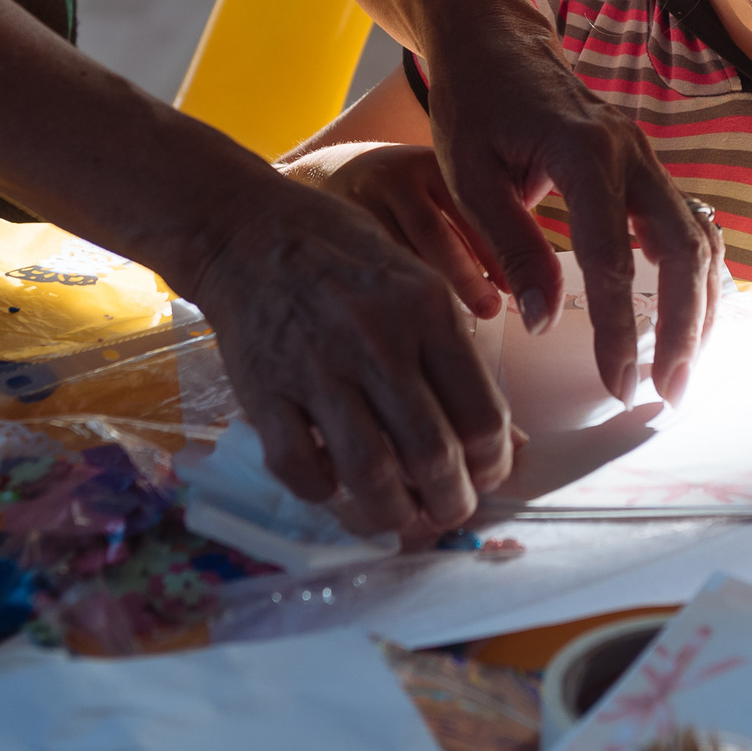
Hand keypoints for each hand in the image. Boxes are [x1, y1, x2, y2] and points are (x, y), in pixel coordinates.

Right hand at [185, 172, 509, 539]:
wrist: (249, 233)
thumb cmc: (345, 257)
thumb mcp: (418, 285)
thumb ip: (457, 359)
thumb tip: (502, 439)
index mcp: (428, 312)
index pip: (482, 415)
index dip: (494, 464)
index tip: (488, 476)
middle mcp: (378, 342)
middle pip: (433, 455)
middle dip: (451, 502)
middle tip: (449, 512)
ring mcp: (318, 369)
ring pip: (371, 473)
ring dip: (394, 512)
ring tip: (402, 516)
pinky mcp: (264, 390)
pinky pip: (300, 467)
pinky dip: (322, 491)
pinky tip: (333, 485)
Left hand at [423, 10, 719, 409]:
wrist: (496, 43)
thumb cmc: (473, 105)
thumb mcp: (470, 177)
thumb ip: (511, 247)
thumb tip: (544, 321)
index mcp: (584, 152)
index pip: (612, 259)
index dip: (617, 329)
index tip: (618, 385)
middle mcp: (630, 153)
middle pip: (682, 252)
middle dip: (681, 329)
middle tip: (667, 393)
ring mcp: (646, 158)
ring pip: (698, 240)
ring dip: (699, 309)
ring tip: (681, 371)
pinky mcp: (646, 168)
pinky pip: (689, 226)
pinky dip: (697, 277)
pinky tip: (688, 321)